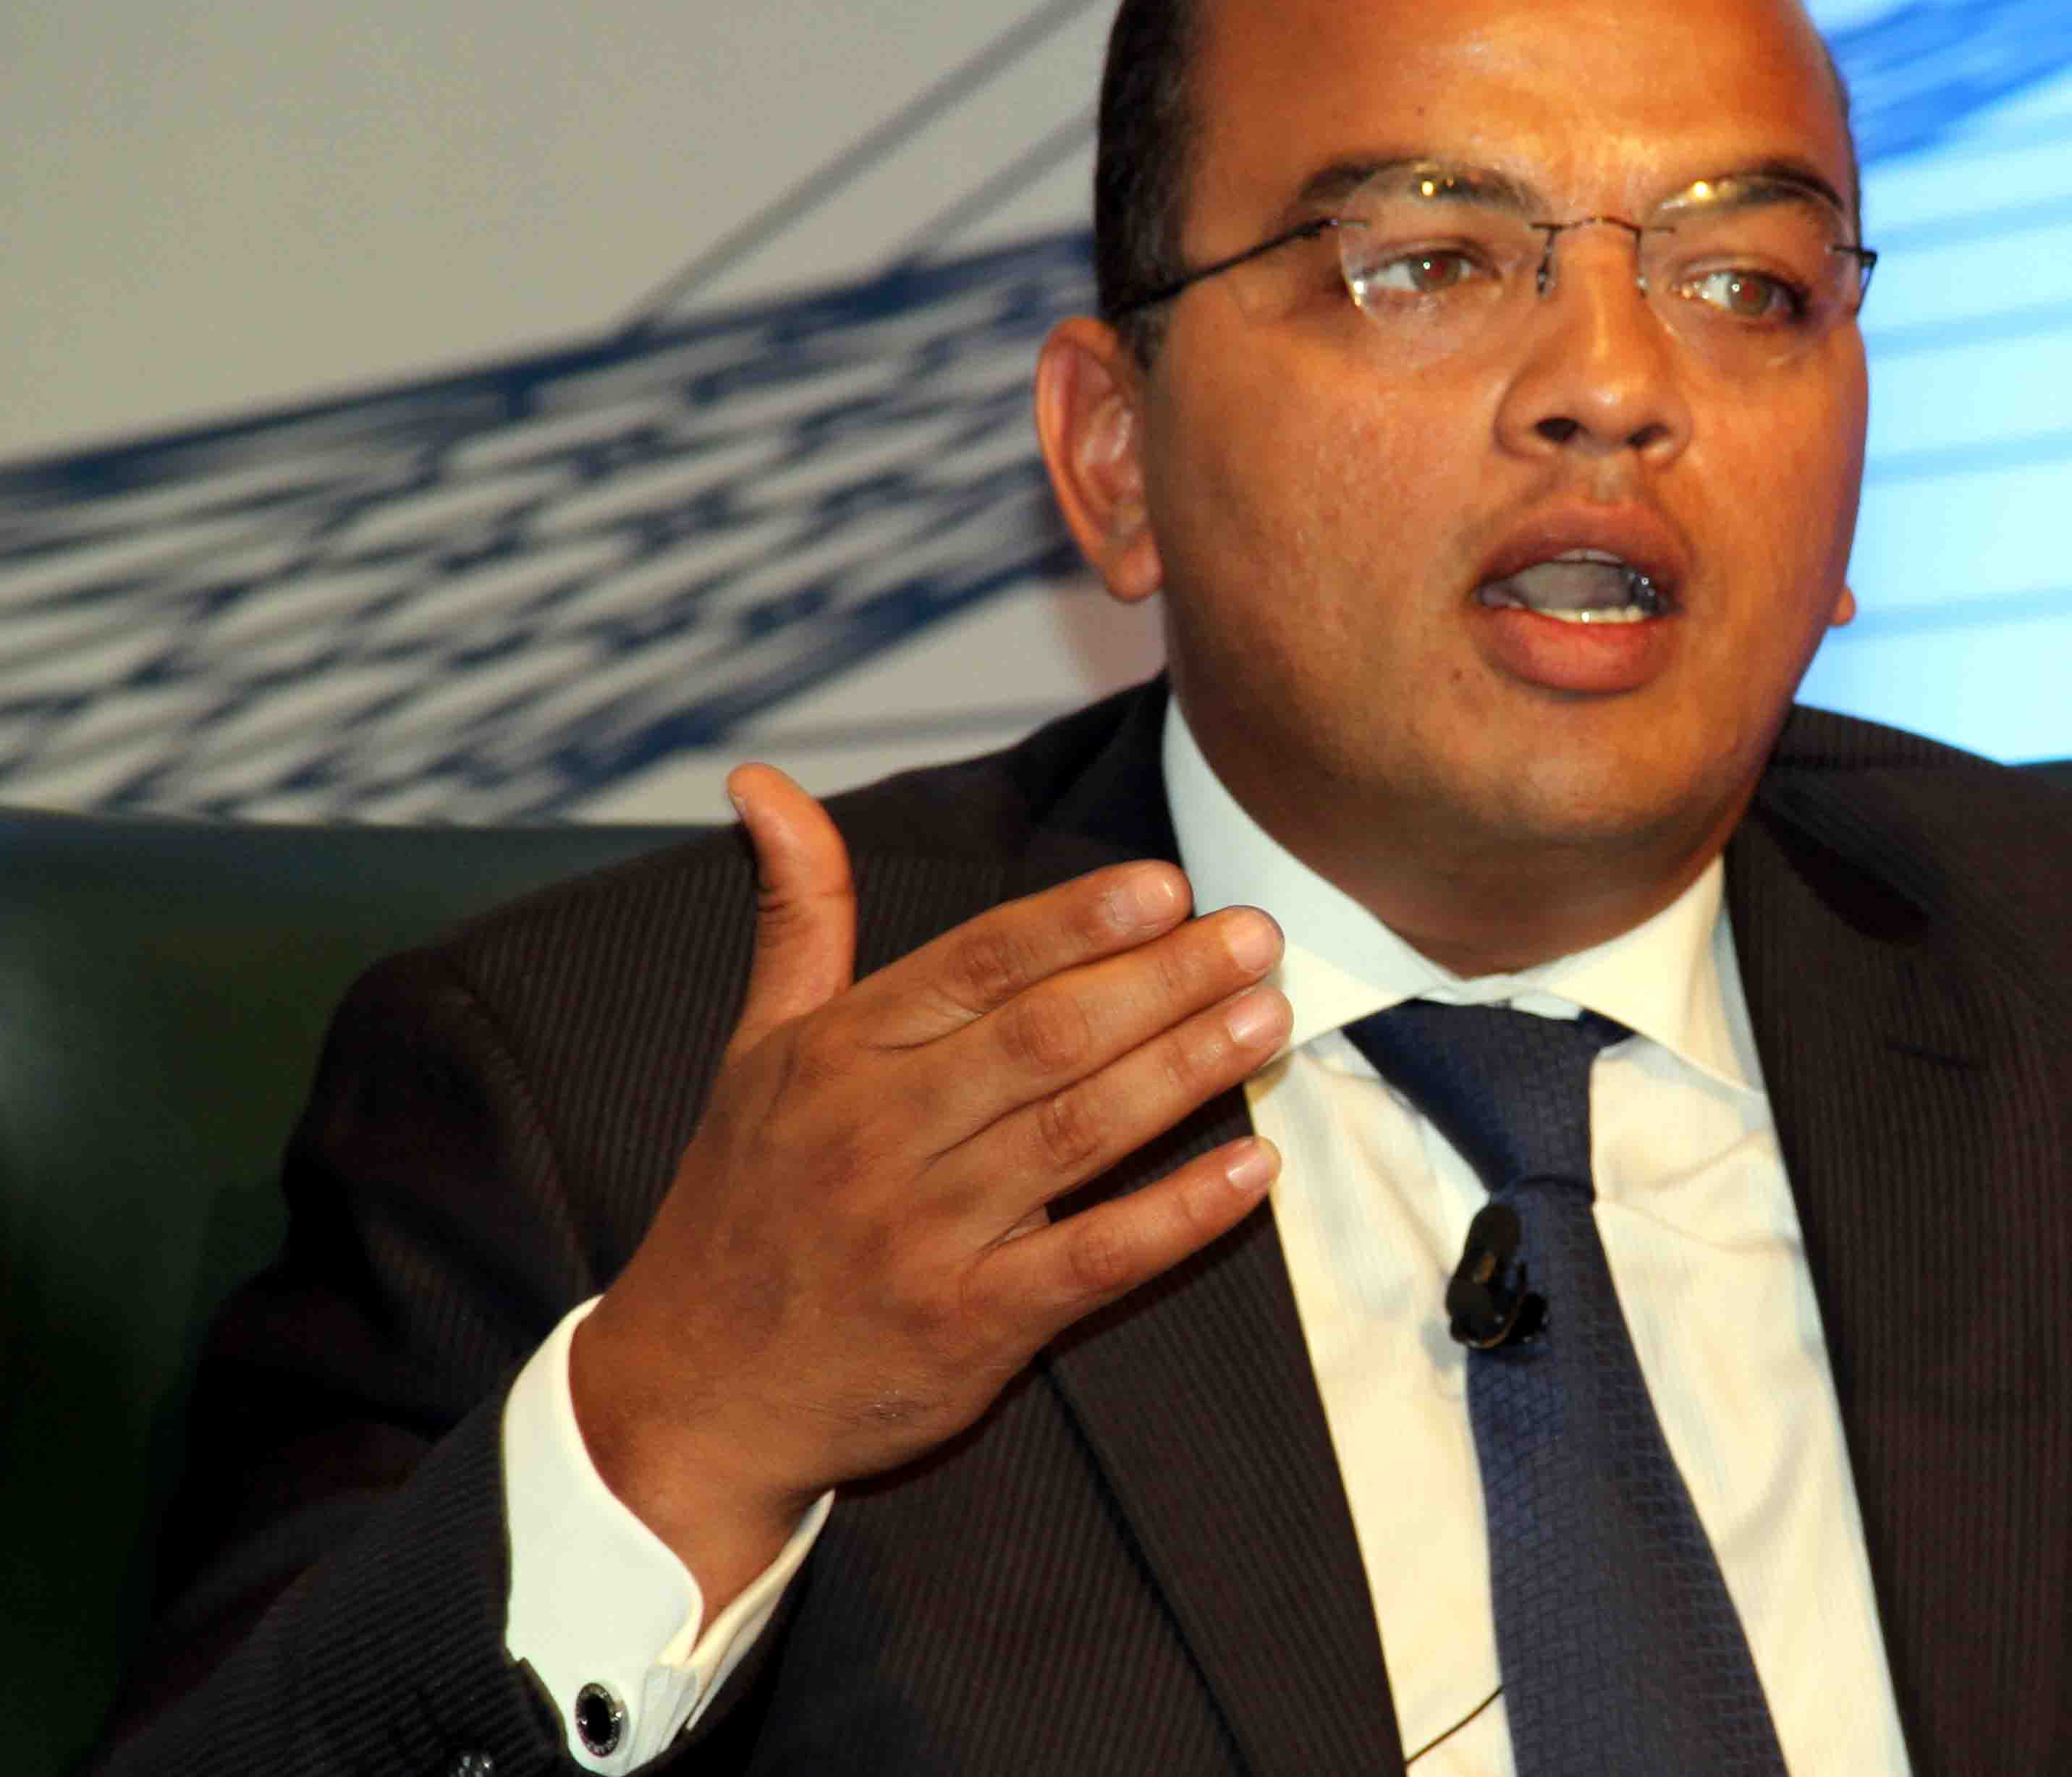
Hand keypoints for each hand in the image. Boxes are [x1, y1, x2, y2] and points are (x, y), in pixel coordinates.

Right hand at [569, 763, 1287, 1607]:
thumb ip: (797, 915)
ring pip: (1078, 1133)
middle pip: (1044, 1038)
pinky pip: (1092, 1260)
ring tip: (1269, 1018)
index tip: (1169, 886)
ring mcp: (924, 1235)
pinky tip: (1254, 1170)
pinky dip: (1179, 1216)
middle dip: (1161, 981)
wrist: (694, 1397)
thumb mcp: (755, 1049)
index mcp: (836, 1056)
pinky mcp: (969, 1327)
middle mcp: (877, 1135)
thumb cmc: (743, 1202)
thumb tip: (764, 782)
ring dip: (1184, 1071)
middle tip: (1258, 936)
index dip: (1077, 922)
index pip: (976, 965)